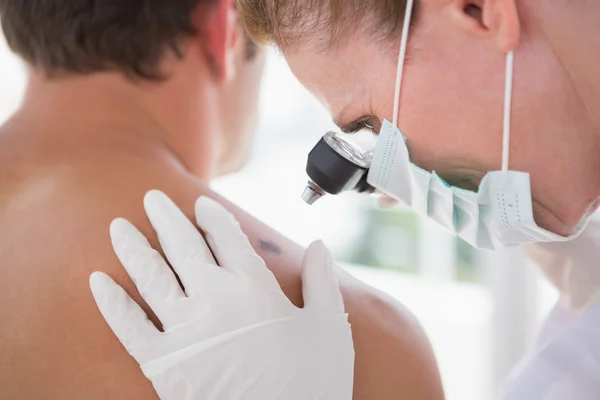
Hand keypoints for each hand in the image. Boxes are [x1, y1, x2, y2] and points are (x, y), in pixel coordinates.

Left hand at [89, 190, 354, 399]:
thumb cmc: (313, 382)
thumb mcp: (328, 327)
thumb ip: (321, 281)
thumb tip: (319, 244)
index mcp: (254, 289)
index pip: (228, 238)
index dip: (213, 217)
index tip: (202, 205)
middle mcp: (215, 300)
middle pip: (184, 247)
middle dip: (166, 218)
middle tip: (152, 198)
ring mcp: (186, 331)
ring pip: (150, 277)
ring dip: (132, 248)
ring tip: (117, 226)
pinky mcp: (163, 364)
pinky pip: (129, 327)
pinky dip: (112, 303)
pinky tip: (98, 281)